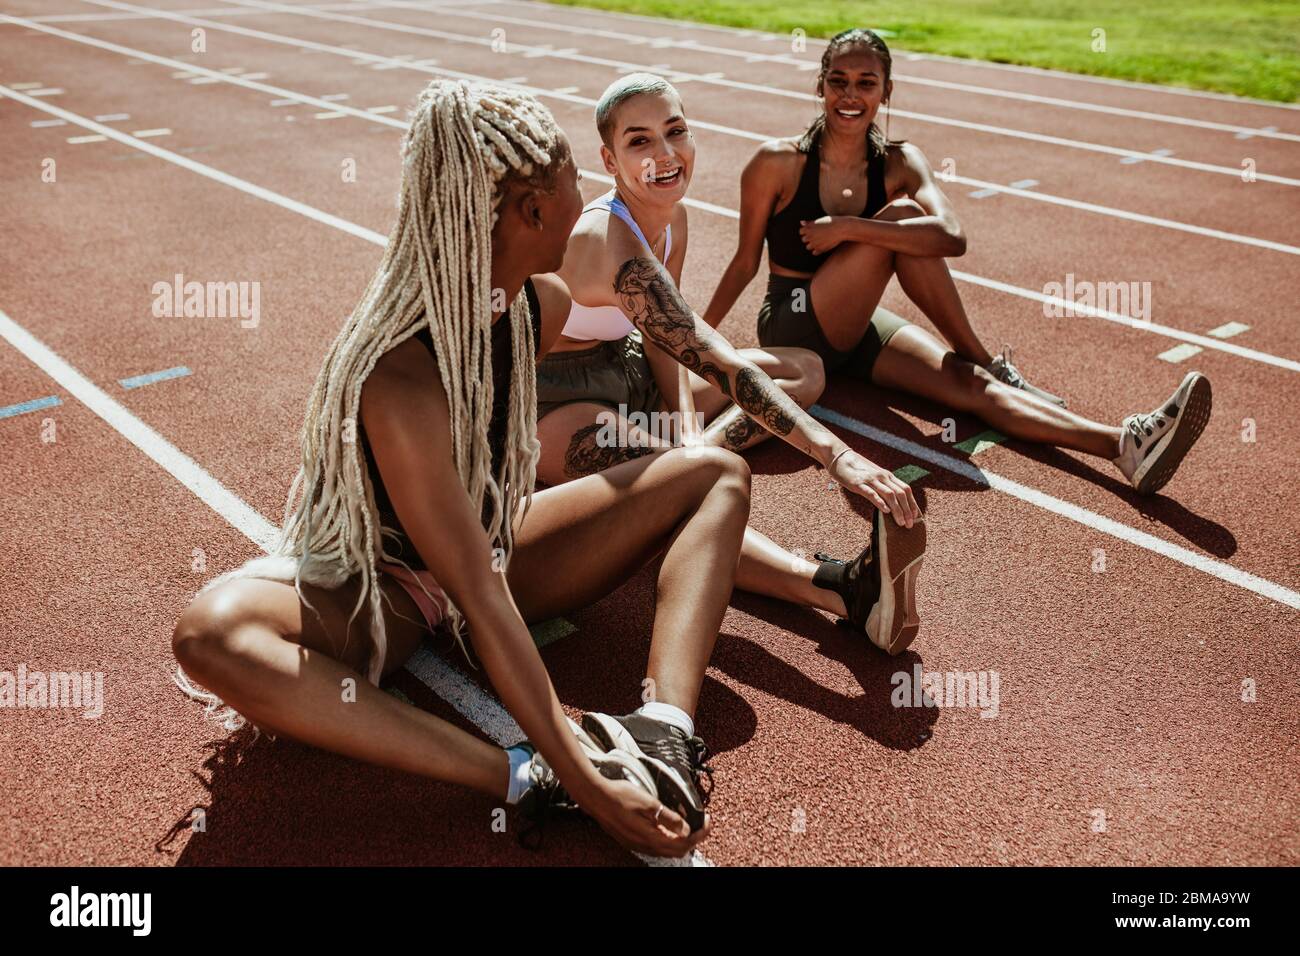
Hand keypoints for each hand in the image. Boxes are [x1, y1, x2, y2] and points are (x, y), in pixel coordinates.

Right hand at [583, 776, 710, 857]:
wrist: (597, 798)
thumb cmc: (620, 797)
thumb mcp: (649, 803)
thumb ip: (669, 818)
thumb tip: (686, 830)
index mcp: (652, 837)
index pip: (684, 844)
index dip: (700, 834)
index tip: (708, 822)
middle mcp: (645, 846)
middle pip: (676, 851)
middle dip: (693, 839)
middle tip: (702, 825)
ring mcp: (638, 845)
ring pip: (666, 851)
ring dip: (680, 841)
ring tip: (689, 826)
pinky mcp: (632, 841)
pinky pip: (655, 847)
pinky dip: (667, 840)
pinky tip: (667, 828)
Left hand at [799, 215, 847, 254]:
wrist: (842, 228)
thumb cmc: (832, 222)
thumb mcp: (820, 220)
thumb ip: (809, 223)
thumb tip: (801, 222)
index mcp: (808, 228)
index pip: (801, 232)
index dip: (807, 231)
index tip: (813, 230)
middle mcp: (809, 236)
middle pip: (804, 240)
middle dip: (809, 238)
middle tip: (818, 235)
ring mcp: (814, 244)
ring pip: (808, 247)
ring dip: (812, 245)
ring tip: (820, 241)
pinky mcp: (820, 249)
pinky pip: (814, 253)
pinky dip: (817, 250)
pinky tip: (823, 246)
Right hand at [828, 448, 921, 526]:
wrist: (840, 457)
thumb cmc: (856, 469)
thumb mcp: (873, 476)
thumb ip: (883, 486)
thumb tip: (891, 502)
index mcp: (887, 475)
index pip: (906, 489)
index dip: (912, 503)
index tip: (916, 517)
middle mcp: (882, 476)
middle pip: (901, 493)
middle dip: (908, 510)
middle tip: (910, 525)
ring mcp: (871, 480)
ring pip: (890, 495)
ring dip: (898, 510)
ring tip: (901, 523)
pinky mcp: (859, 484)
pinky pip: (872, 494)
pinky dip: (881, 503)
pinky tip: (886, 511)